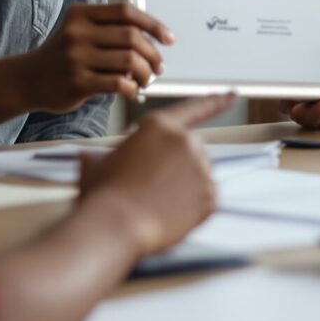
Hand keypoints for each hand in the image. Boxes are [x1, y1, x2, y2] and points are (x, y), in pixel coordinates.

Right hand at [22, 3, 172, 112]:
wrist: (27, 79)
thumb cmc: (62, 56)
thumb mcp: (79, 31)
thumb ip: (110, 30)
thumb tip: (153, 39)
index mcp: (81, 13)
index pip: (126, 11)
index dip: (153, 24)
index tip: (169, 39)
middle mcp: (78, 32)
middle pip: (132, 36)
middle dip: (153, 54)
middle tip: (158, 67)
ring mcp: (76, 57)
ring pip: (129, 61)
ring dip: (146, 73)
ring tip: (145, 80)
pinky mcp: (77, 81)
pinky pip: (119, 83)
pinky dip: (132, 88)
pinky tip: (131, 91)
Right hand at [76, 94, 231, 254]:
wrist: (114, 226)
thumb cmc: (102, 194)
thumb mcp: (95, 164)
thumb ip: (102, 156)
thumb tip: (87, 158)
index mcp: (159, 126)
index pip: (194, 108)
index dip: (214, 101)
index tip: (232, 94)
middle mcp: (185, 141)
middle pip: (190, 150)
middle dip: (177, 166)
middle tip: (151, 187)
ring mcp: (200, 168)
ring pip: (197, 175)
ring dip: (183, 186)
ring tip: (156, 202)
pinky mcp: (210, 195)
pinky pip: (204, 200)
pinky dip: (191, 208)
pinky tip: (169, 213)